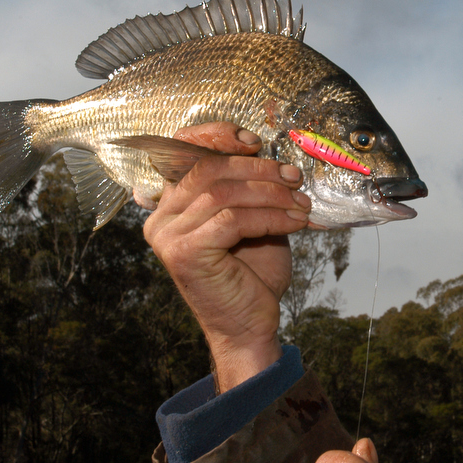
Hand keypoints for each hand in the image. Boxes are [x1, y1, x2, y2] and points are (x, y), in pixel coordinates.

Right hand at [142, 123, 311, 390]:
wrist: (249, 326)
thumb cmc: (251, 273)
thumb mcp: (252, 219)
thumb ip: (247, 187)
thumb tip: (265, 150)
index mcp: (170, 204)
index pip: (183, 153)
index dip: (216, 136)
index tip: (254, 140)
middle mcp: (161, 217)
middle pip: (209, 170)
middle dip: (259, 169)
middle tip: (294, 177)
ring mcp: (168, 236)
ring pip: (223, 193)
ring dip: (271, 194)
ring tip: (301, 203)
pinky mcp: (185, 253)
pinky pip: (233, 220)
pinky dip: (271, 217)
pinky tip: (295, 223)